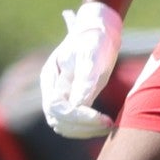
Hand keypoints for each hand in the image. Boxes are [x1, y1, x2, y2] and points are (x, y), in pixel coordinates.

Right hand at [39, 1, 122, 137]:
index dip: (77, 117)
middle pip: (58, 120)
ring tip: (108, 126)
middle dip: (82, 126)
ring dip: (84, 131)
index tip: (100, 118)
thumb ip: (84, 79)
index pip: (56, 107)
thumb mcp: (91, 54)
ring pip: (64, 125)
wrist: (98, 29)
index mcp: (51, 76)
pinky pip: (73, 123)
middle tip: (107, 124)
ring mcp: (61, 95)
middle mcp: (52, 89)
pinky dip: (87, 128)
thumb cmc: (94, 38)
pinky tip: (104, 124)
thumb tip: (77, 106)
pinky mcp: (72, 100)